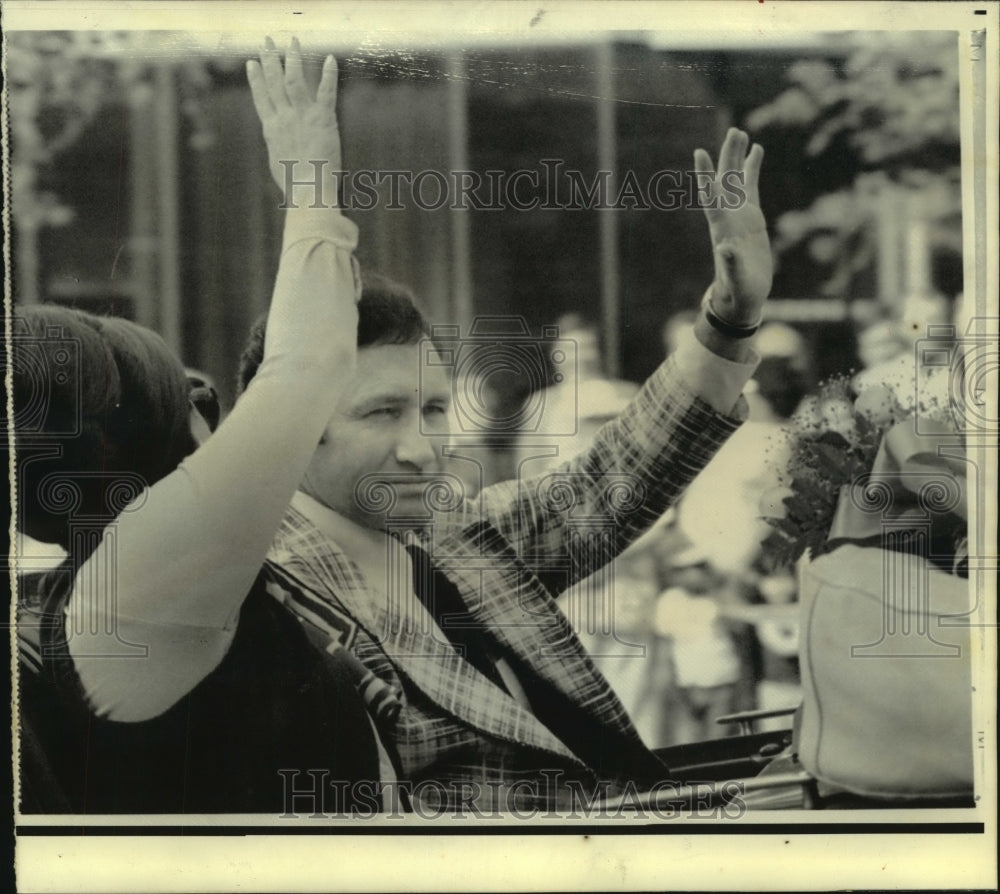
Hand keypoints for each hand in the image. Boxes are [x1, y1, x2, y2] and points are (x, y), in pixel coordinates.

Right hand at [247, 37, 340, 202]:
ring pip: (294, 80)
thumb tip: (277, 147)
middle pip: (274, 82)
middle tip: (266, 41)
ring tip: (292, 41)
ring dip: (293, 58)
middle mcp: (284, 118)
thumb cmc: (294, 184)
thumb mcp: (278, 163)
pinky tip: (330, 59)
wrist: (307, 190)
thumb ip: (278, 147)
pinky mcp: (323, 120)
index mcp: (272, 129)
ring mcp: (302, 117)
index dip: (256, 79)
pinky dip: (328, 75)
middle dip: (270, 59)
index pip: (261, 98)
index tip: (252, 63)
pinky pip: (326, 92)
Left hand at [694, 128, 771, 325]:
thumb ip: (731, 265)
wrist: (742, 297)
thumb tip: (725, 249)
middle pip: (725, 181)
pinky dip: (752, 168)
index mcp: (722, 230)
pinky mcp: (751, 217)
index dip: (706, 176)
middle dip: (727, 157)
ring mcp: (739, 215)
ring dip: (737, 157)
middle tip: (734, 131)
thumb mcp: (736, 281)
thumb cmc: (738, 292)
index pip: (712, 198)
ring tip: (740, 132)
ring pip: (737, 179)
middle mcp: (727, 217)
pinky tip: (756, 149)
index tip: (700, 153)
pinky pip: (750, 186)